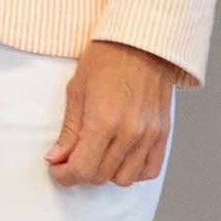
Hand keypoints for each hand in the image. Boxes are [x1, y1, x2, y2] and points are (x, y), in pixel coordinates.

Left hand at [51, 37, 182, 185]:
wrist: (142, 42)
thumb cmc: (106, 59)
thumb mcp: (77, 91)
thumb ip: (69, 131)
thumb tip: (57, 158)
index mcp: (104, 121)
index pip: (82, 169)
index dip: (65, 176)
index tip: (57, 169)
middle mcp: (130, 133)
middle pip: (101, 176)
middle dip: (81, 172)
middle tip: (71, 158)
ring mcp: (149, 135)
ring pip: (124, 179)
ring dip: (106, 173)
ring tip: (96, 155)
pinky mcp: (163, 133)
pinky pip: (149, 170)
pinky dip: (132, 171)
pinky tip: (120, 157)